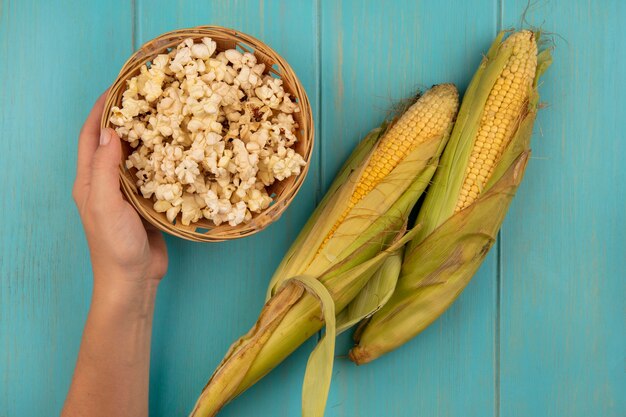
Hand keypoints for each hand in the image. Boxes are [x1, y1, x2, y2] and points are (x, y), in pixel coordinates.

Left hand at [72, 92, 167, 289]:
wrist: (133, 280)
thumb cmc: (114, 245)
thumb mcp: (104, 204)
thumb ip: (105, 168)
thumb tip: (109, 132)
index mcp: (90, 180)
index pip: (90, 137)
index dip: (101, 111)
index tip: (118, 88)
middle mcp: (106, 183)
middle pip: (113, 142)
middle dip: (126, 118)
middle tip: (148, 98)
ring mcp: (127, 193)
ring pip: (136, 157)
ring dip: (147, 138)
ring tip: (165, 117)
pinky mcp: (147, 203)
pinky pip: (154, 175)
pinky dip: (163, 160)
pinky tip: (178, 151)